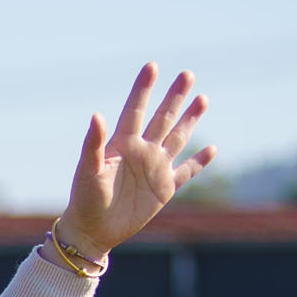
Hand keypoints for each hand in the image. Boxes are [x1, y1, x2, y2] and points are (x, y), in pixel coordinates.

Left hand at [60, 64, 213, 256]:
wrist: (93, 230)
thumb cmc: (84, 199)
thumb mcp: (87, 170)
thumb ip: (93, 143)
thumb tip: (97, 115)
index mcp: (122, 143)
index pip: (135, 110)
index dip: (143, 88)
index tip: (152, 66)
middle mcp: (141, 151)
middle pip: (162, 118)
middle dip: (175, 97)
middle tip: (187, 74)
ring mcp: (155, 168)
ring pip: (177, 138)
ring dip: (190, 119)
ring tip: (202, 98)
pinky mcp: (164, 189)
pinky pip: (186, 172)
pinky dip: (199, 161)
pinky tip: (212, 149)